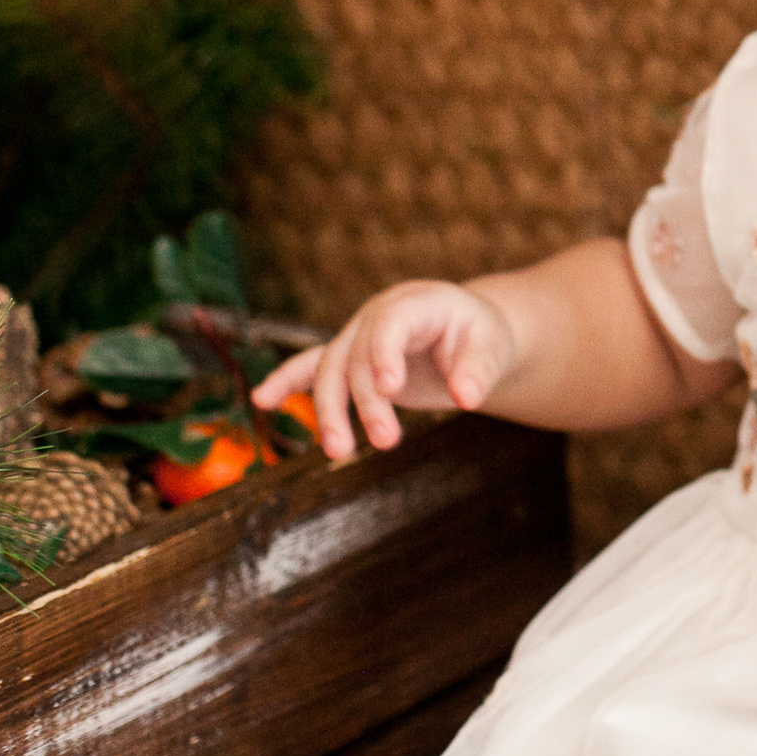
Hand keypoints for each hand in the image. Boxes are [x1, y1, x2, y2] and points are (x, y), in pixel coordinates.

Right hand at [252, 279, 517, 459]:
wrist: (469, 337)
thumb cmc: (482, 340)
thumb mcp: (493, 350)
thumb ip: (479, 371)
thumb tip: (467, 398)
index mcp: (417, 302)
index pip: (389, 323)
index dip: (383, 354)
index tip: (390, 389)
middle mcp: (380, 315)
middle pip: (357, 355)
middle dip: (366, 401)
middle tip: (388, 441)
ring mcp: (359, 335)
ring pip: (331, 370)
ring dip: (329, 410)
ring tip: (339, 452)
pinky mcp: (350, 358)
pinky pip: (312, 367)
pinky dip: (287, 382)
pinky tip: (263, 400)